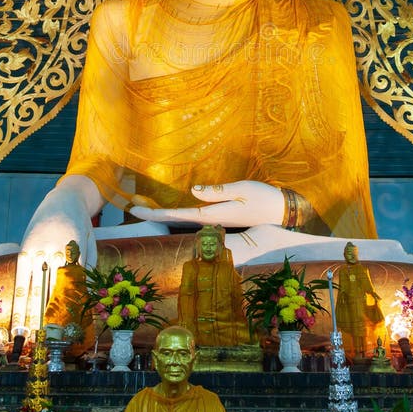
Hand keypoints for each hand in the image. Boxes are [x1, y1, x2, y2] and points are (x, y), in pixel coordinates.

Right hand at [11, 175, 102, 328]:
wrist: (64, 199)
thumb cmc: (82, 226)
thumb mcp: (91, 245)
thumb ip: (87, 269)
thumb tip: (85, 299)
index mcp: (77, 250)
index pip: (73, 287)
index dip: (70, 309)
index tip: (68, 331)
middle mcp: (56, 250)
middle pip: (52, 290)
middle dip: (50, 317)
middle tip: (48, 342)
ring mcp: (39, 248)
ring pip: (35, 286)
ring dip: (31, 312)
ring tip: (29, 335)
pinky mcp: (26, 248)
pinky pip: (22, 276)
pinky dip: (20, 296)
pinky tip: (18, 311)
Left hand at [129, 180, 283, 227]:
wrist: (281, 212)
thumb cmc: (263, 198)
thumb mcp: (241, 189)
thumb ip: (217, 191)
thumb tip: (193, 190)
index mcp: (212, 215)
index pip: (177, 215)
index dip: (155, 212)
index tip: (135, 209)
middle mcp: (210, 221)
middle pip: (175, 219)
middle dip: (153, 214)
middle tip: (131, 208)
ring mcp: (214, 221)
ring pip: (182, 219)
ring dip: (163, 215)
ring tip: (145, 208)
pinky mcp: (219, 217)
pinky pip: (192, 217)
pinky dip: (177, 214)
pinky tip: (171, 211)